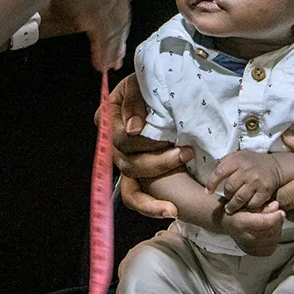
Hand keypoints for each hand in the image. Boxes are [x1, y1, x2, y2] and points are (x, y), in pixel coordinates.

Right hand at [99, 76, 192, 221]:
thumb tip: (134, 129)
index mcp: (107, 120)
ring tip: (185, 168)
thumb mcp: (140, 83)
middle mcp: (112, 145)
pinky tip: (170, 210)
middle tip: (185, 152)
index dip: (141, 141)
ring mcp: (125, 162)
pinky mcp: (139, 175)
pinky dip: (151, 207)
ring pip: (132, 185)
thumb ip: (134, 100)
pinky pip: (137, 197)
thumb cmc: (151, 86)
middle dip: (158, 161)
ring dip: (160, 178)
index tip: (166, 138)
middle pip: (128, 163)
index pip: (119, 138)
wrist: (165, 91)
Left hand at [210, 150, 292, 213]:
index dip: (211, 183)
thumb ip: (224, 163)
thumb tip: (211, 173)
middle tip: (226, 198)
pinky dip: (247, 206)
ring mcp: (256, 181)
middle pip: (229, 188)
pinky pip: (252, 204)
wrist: (274, 166)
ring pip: (239, 199)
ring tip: (230, 208)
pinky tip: (245, 205)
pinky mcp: (265, 191)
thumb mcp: (237, 156)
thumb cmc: (251, 162)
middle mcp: (246, 170)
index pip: (220, 172)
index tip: (208, 192)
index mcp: (237, 160)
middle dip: (226, 195)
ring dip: (233, 205)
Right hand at [221, 207, 284, 255]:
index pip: (264, 222)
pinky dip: (274, 239)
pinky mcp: (254, 253)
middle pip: (270, 232)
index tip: (281, 212)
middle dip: (277, 223)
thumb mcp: (249, 204)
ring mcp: (249, 248)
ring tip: (273, 223)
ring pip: (273, 240)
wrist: (230, 225)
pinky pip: (271, 247)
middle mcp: (244, 238)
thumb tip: (276, 205)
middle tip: (278, 215)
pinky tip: (270, 232)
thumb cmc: (239, 212)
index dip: (275, 217)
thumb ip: (264, 205)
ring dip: (277, 231)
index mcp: (241, 223)